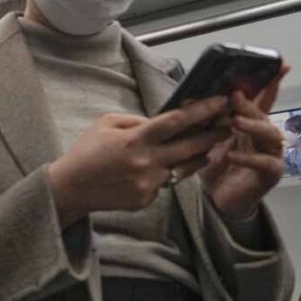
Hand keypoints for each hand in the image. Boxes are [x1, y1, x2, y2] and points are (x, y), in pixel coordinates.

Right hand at [48, 96, 230, 227]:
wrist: (71, 188)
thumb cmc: (87, 152)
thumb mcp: (106, 123)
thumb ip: (136, 120)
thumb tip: (159, 121)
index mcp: (137, 138)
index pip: (177, 120)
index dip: (203, 110)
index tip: (220, 101)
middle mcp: (147, 161)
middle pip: (192, 146)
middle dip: (214, 134)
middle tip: (229, 125)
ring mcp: (149, 183)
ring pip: (184, 168)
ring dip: (198, 156)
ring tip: (207, 147)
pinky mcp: (147, 199)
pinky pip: (164, 184)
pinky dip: (164, 175)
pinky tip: (154, 171)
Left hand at [200, 66, 290, 218]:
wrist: (219, 198)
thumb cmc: (216, 166)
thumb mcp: (207, 138)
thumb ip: (206, 120)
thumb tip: (189, 98)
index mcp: (252, 124)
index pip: (263, 100)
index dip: (272, 83)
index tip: (280, 66)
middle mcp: (265, 136)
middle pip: (264, 114)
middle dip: (251, 104)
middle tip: (235, 96)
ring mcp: (271, 154)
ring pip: (270, 135)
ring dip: (253, 126)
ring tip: (235, 122)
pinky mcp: (270, 173)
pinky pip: (264, 163)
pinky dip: (247, 158)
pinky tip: (231, 155)